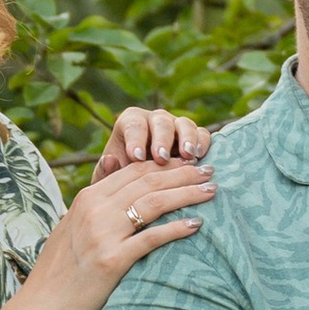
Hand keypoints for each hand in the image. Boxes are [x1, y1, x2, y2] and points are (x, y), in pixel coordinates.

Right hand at [28, 154, 215, 309]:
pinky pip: (151, 238)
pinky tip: (197, 225)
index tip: (190, 163)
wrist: (44, 306)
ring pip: (153, 203)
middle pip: (148, 181)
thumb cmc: (62, 270)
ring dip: (187, 194)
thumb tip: (118, 183)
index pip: (134, 171)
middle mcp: (94, 210)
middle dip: (183, 173)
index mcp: (87, 198)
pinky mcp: (111, 260)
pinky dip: (176, 229)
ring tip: (211, 191)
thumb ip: (96, 204)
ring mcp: (102, 234)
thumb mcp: (73, 227)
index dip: (166, 164)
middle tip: (211, 170)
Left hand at [96, 104, 213, 173]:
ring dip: (187, 139)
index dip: (135, 139)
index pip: (133, 124)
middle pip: (160, 121)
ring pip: (184, 124)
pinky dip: (202, 144)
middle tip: (161, 158)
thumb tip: (109, 160)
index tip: (136, 157)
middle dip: (161, 140)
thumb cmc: (123, 182)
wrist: (144, 189)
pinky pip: (202, 134)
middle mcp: (154, 120)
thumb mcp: (109, 180)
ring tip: (187, 156)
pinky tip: (199, 158)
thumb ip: (105, 172)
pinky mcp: (195, 138)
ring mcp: (177, 127)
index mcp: (131, 123)